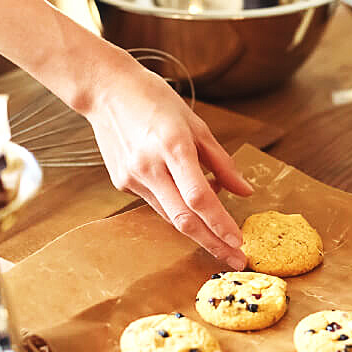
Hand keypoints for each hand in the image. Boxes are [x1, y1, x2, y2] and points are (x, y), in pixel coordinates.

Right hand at [86, 56, 252, 269]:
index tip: (239, 242)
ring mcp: (133, 178)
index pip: (200, 198)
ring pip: (171, 216)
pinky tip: (189, 206)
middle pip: (184, 218)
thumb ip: (221, 162)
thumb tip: (245, 191)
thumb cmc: (156, 101)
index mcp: (173, 147)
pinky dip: (177, 209)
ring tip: (222, 240)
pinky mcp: (122, 183)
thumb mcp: (196, 125)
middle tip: (236, 260)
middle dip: (213, 243)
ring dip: (198, 231)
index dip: (220, 224)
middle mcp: (150, 167)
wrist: (106, 91)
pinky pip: (157, 204)